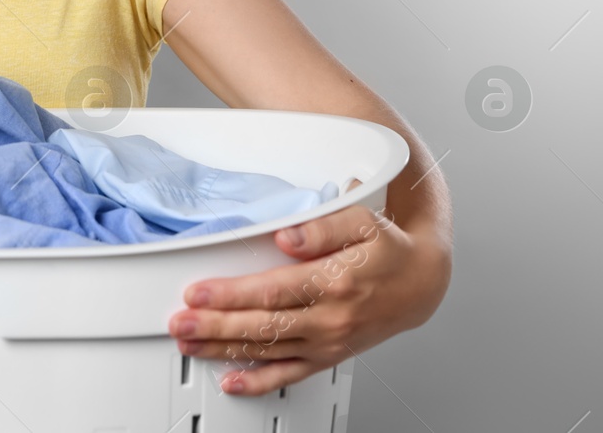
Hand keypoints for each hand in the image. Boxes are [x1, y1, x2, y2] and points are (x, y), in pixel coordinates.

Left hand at [166, 182, 450, 396]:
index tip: (198, 293)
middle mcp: (330, 317)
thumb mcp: (364, 220)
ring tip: (190, 345)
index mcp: (334, 281)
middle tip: (180, 324)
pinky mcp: (329, 354)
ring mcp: (328, 340)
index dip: (231, 294)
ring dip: (225, 350)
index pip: (273, 291)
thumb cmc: (388, 249)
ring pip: (269, 350)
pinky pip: (290, 374)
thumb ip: (323, 226)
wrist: (422, 282)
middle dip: (215, 326)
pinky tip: (231, 381)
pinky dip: (258, 382)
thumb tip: (288, 235)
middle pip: (263, 325)